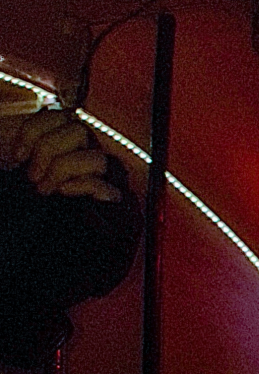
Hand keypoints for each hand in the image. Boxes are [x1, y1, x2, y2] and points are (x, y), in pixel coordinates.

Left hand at [5, 111, 122, 200]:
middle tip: (31, 176)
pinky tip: (63, 192)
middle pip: (79, 130)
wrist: (27, 233)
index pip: (56, 116)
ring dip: (65, 168)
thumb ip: (24, 149)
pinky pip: (101, 186)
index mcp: (61, 139)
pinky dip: (82, 185)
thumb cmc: (22, 196)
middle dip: (49, 149)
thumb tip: (16, 142)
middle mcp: (84, 153)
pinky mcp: (104, 201)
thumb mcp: (19, 165)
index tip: (17, 157)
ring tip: (45, 189)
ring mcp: (97, 177)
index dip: (33, 132)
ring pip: (96, 158)